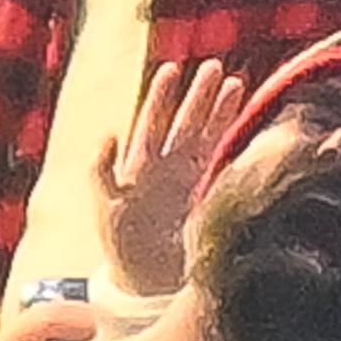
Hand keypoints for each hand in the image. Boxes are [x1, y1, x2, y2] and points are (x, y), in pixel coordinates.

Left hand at [95, 58, 245, 297]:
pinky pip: (216, 161)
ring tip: (235, 82)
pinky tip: (239, 124)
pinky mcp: (202, 192)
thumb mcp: (104, 204)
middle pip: (183, 123)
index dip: (162, 97)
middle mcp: (164, 166)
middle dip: (197, 95)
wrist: (142, 274)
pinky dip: (225, 143)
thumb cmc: (119, 239)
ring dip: (217, 111)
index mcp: (139, 165)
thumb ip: (101, 171)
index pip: (153, 123)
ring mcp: (185, 177)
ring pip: (203, 137)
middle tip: (213, 66)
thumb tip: (108, 135)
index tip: (172, 68)